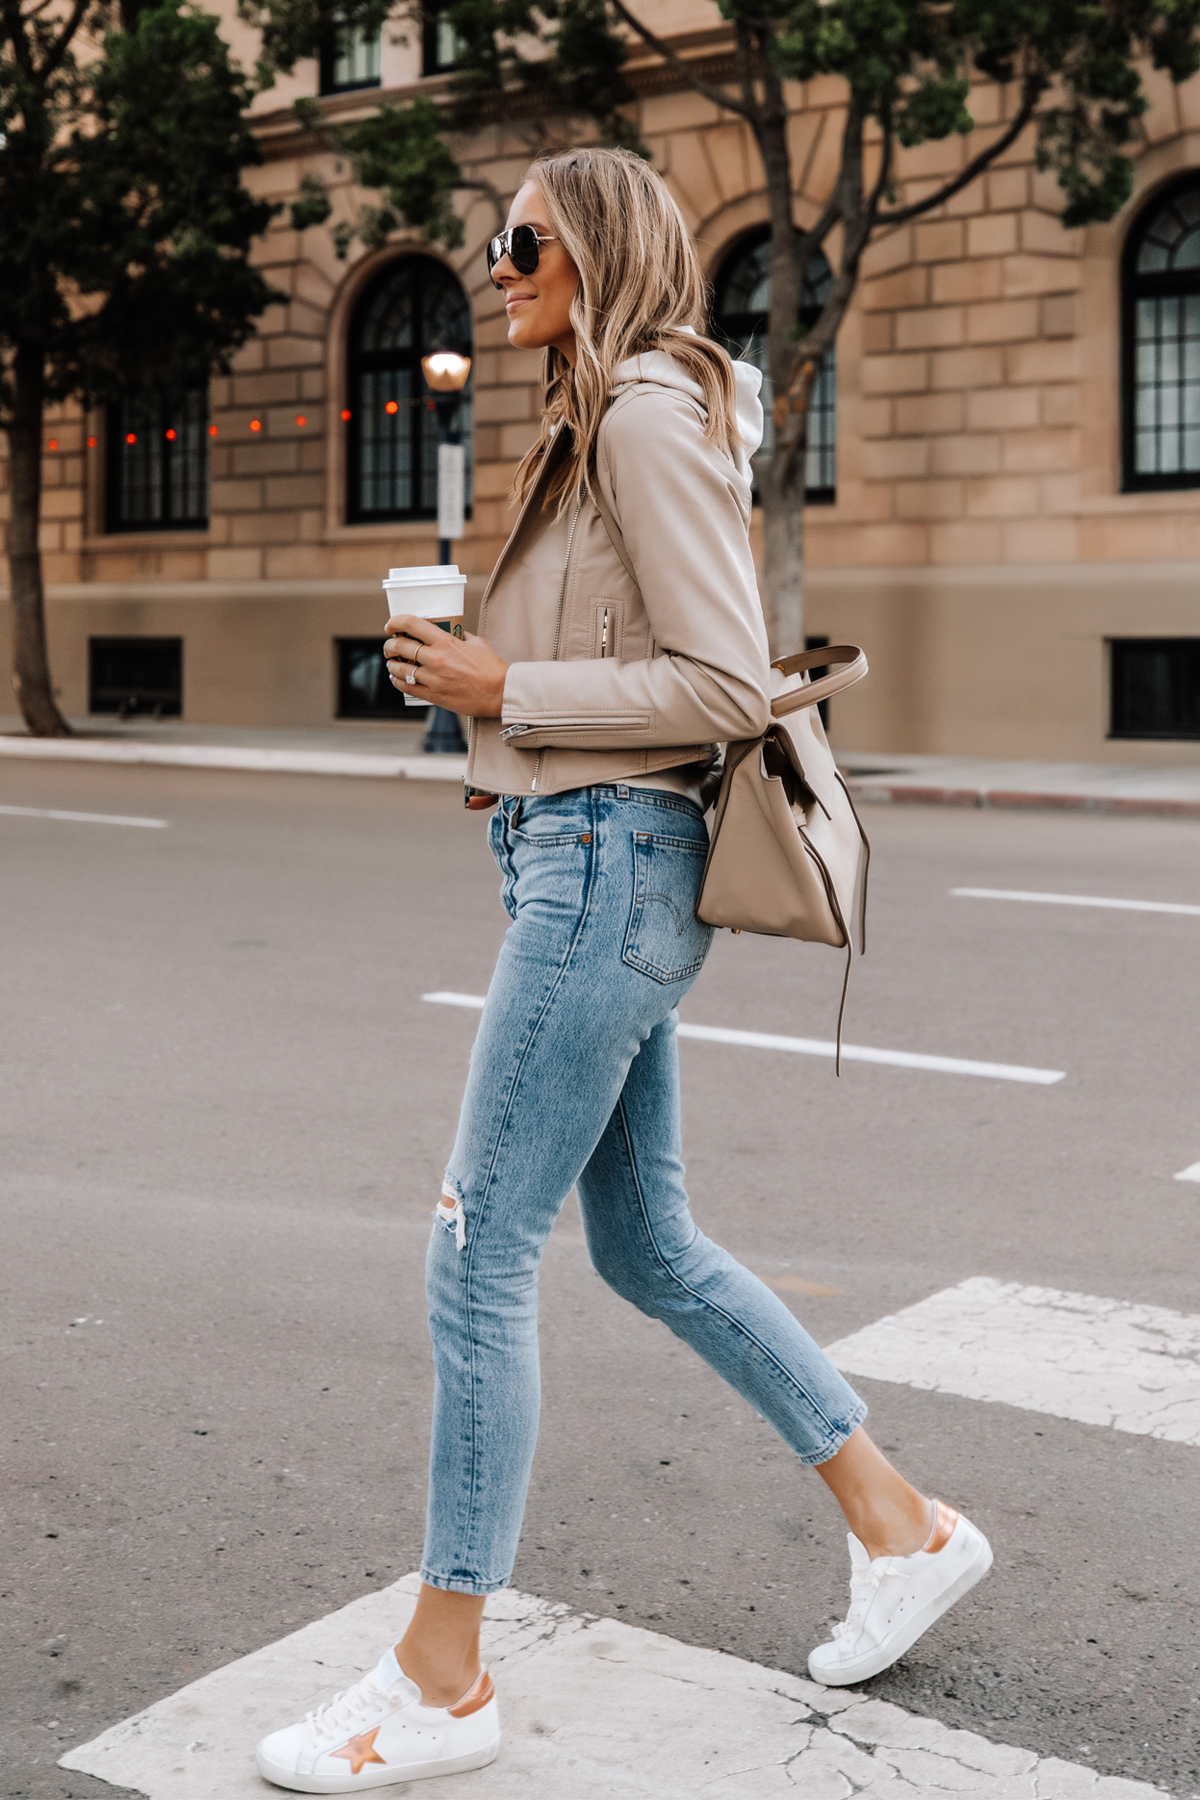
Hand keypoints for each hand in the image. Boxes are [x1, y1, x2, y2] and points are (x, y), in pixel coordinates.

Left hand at [384, 615, 507, 717]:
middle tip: (390, 646)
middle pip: (400, 647)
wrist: (500, 693)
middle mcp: (436, 659)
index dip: (395, 622)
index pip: (411, 625)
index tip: (390, 625)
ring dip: (392, 664)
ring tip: (392, 663)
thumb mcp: (476, 643)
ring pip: (400, 668)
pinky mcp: (433, 695)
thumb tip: (451, 631)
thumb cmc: (491, 668)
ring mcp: (433, 679)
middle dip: (390, 645)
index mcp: (445, 642)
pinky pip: (407, 687)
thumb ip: (460, 636)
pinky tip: (397, 678)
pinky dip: (398, 681)